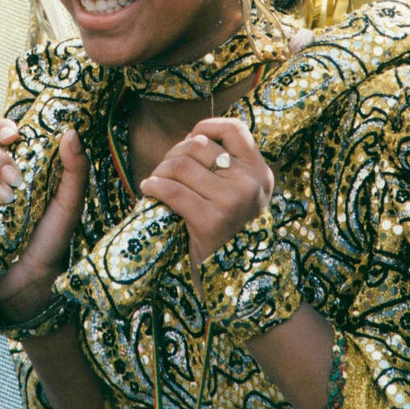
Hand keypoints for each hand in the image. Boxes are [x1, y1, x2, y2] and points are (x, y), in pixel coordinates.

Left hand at [138, 117, 274, 283]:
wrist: (233, 282)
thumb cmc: (227, 232)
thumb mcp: (240, 196)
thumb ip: (226, 167)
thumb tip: (191, 137)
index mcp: (261, 173)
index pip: (235, 130)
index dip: (208, 126)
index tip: (191, 137)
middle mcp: (251, 184)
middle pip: (199, 146)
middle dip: (174, 152)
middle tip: (164, 169)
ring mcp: (233, 202)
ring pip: (182, 166)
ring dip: (160, 170)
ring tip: (155, 181)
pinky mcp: (211, 222)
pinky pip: (173, 191)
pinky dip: (154, 186)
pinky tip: (148, 189)